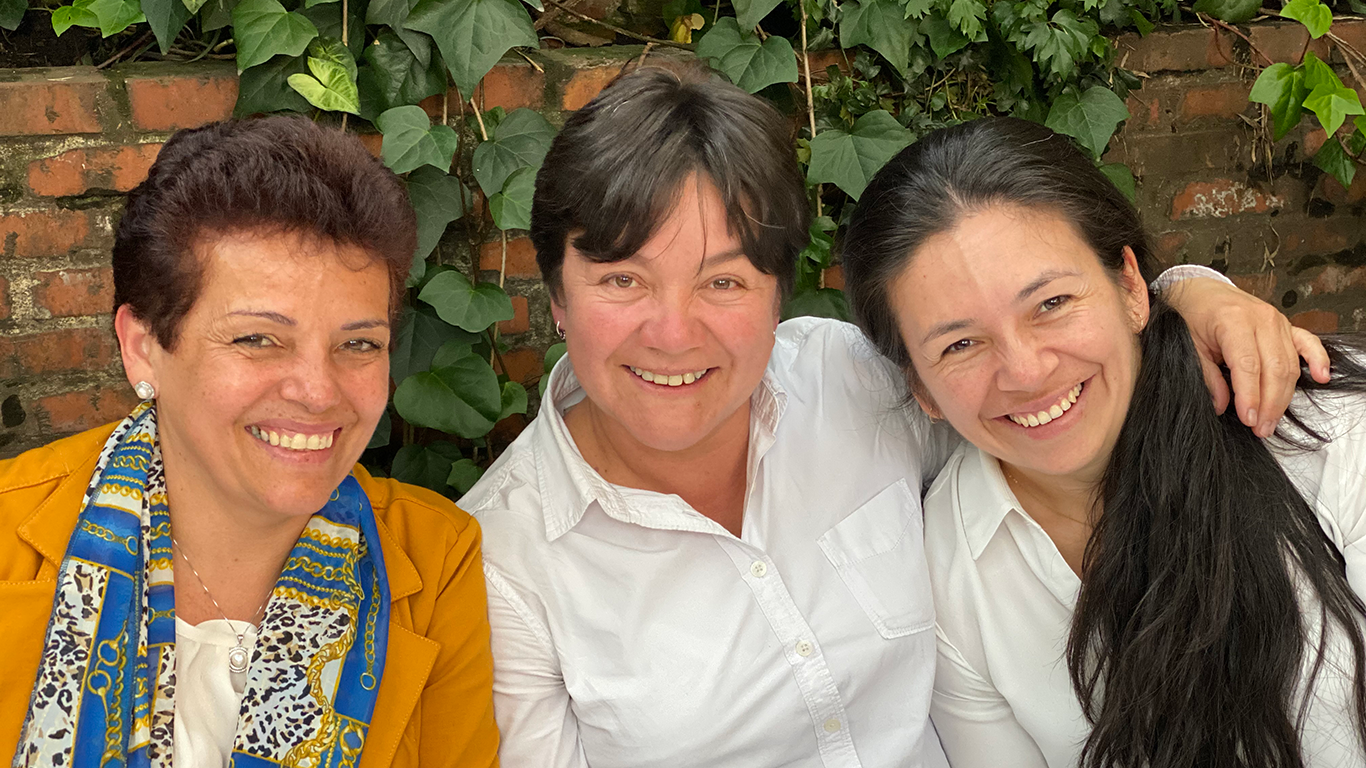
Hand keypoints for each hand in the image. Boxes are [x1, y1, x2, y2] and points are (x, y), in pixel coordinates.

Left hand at [1164, 277, 1330, 436]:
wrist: (1202, 291)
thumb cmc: (1193, 316)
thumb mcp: (1189, 345)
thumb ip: (1206, 375)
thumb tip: (1221, 404)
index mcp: (1233, 321)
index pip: (1248, 365)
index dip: (1250, 395)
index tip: (1248, 419)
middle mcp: (1261, 319)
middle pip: (1274, 368)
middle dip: (1269, 403)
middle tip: (1261, 428)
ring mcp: (1278, 321)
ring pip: (1289, 364)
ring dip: (1284, 396)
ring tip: (1272, 420)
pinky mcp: (1287, 325)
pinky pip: (1308, 343)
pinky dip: (1318, 360)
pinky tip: (1321, 377)